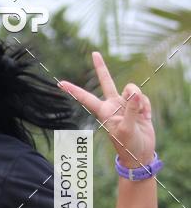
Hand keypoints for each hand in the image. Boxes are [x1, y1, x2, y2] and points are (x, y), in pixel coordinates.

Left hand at [58, 52, 155, 167]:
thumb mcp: (127, 129)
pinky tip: (145, 118)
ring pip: (133, 89)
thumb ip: (131, 110)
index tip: (60, 83)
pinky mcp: (138, 106)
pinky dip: (147, 107)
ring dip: (139, 100)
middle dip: (101, 67)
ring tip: (139, 115)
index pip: (85, 98)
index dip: (74, 90)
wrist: (141, 154)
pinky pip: (144, 99)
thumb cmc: (129, 145)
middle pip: (106, 81)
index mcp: (104, 111)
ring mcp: (125, 104)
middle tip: (94, 53)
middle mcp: (112, 105)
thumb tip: (135, 94)